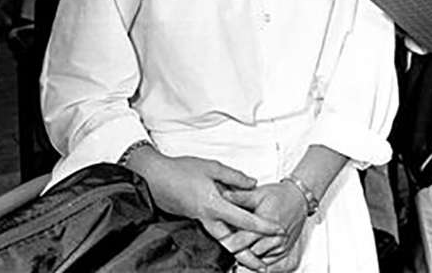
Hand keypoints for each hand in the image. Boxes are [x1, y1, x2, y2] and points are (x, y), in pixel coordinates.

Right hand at [125, 149, 282, 259]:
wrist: (154, 177)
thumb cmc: (181, 170)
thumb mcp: (212, 167)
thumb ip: (234, 177)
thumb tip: (253, 183)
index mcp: (214, 204)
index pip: (243, 219)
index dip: (262, 225)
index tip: (277, 230)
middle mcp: (207, 218)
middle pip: (232, 242)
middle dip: (248, 256)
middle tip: (262, 266)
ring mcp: (200, 221)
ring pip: (222, 241)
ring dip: (237, 252)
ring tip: (251, 261)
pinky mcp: (195, 219)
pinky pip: (214, 234)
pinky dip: (226, 241)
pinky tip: (233, 243)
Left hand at [223, 181, 307, 269]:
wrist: (300, 199)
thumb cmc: (280, 195)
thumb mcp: (259, 193)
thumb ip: (240, 197)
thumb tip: (224, 195)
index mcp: (267, 221)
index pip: (243, 239)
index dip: (230, 242)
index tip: (222, 241)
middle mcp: (275, 236)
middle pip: (250, 252)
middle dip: (238, 250)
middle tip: (227, 245)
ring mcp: (280, 245)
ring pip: (258, 259)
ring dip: (248, 256)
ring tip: (238, 248)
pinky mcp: (284, 250)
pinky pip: (267, 261)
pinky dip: (258, 258)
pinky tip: (252, 251)